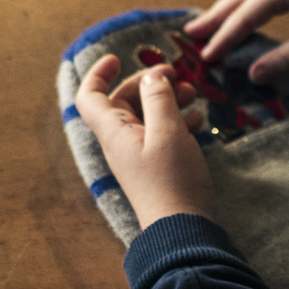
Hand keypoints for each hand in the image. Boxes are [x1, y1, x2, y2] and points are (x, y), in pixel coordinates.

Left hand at [76, 56, 213, 227]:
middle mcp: (121, 142)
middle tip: (178, 76)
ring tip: (193, 93)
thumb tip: (151, 77)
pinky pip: (162, 135)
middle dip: (149, 84)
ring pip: (147, 117)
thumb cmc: (172, 180)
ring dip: (167, 100)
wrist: (184, 230)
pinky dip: (177, 121)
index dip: (98, 74)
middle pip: (124, 101)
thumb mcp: (168, 131)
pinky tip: (198, 119)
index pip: (90, 97)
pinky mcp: (158, 167)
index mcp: (114, 132)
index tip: (117, 58)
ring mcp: (140, 156)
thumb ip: (158, 99)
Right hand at [186, 0, 288, 82]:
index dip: (224, 37)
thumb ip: (284, 59)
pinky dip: (248, 6)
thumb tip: (253, 76)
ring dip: (229, 10)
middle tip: (188, 35)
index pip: (246, 14)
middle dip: (215, 17)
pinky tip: (242, 17)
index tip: (204, 56)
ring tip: (206, 27)